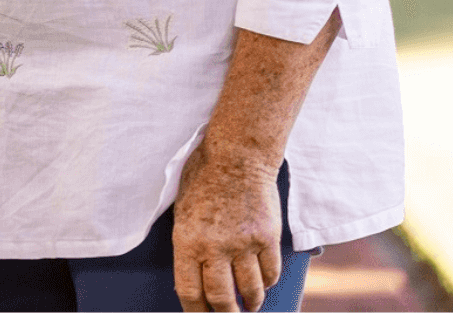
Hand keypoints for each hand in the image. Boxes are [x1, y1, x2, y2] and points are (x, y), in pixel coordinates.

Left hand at [171, 144, 281, 311]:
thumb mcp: (182, 211)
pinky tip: (262, 283)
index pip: (189, 291)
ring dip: (250, 303)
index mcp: (187, 240)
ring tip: (248, 306)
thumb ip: (189, 244)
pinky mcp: (267, 237)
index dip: (196, 311)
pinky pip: (270, 273)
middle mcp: (214, 246)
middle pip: (221, 299)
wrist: (237, 155)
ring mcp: (243, 243)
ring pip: (249, 290)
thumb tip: (195, 278)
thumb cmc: (203, 179)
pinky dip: (266, 283)